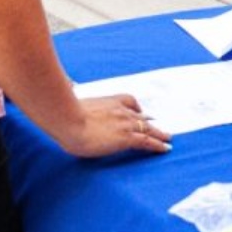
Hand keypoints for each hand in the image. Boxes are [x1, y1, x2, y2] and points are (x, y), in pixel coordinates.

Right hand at [57, 94, 171, 157]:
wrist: (68, 120)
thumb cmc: (64, 113)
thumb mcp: (69, 100)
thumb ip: (72, 91)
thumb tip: (67, 82)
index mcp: (109, 101)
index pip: (128, 101)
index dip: (136, 107)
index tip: (140, 111)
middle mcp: (120, 110)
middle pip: (141, 115)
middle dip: (150, 121)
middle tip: (159, 126)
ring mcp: (125, 123)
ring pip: (148, 128)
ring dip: (159, 133)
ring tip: (168, 138)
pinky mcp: (127, 137)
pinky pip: (148, 141)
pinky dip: (158, 145)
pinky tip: (165, 148)